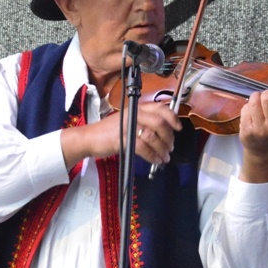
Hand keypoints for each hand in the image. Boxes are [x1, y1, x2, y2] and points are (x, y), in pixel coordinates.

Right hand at [60, 100, 180, 169]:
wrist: (89, 138)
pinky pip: (144, 148)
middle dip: (169, 137)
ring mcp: (128, 126)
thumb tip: (164, 130)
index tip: (178, 127)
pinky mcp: (124, 139)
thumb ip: (143, 121)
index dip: (172, 117)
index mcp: (136, 108)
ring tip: (164, 156)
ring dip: (162, 149)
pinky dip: (153, 156)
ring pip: (153, 136)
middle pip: (160, 123)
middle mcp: (134, 114)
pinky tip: (155, 160)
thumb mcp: (127, 120)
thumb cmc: (108, 132)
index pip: (160, 107)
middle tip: (170, 146)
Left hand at [238, 73, 267, 182]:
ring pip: (254, 101)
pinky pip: (245, 108)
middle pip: (267, 97)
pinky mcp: (246, 131)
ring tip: (258, 104)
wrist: (264, 152)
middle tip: (267, 100)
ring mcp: (260, 130)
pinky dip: (248, 107)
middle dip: (266, 94)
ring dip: (255, 98)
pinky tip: (252, 114)